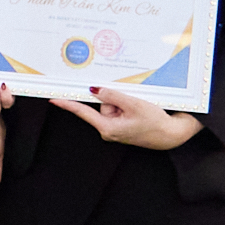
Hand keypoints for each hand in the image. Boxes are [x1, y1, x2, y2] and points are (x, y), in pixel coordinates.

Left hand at [80, 87, 200, 152]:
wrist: (170, 135)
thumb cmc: (154, 123)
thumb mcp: (133, 104)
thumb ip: (112, 95)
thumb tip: (94, 89)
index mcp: (107, 128)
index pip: (83, 113)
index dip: (68, 104)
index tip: (54, 99)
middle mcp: (108, 130)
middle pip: (102, 105)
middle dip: (114, 99)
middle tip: (131, 103)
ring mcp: (115, 129)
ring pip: (111, 106)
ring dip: (123, 102)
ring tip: (138, 108)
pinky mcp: (121, 127)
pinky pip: (118, 110)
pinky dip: (126, 106)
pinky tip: (138, 111)